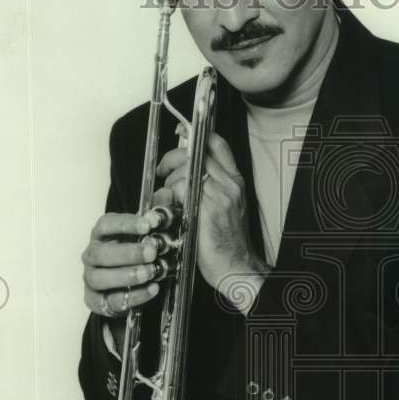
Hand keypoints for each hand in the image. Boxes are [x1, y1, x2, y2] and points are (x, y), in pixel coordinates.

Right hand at [82, 211, 160, 317]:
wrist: (123, 285)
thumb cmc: (130, 256)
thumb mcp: (139, 238)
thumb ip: (147, 227)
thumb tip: (154, 218)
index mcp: (100, 236)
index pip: (106, 225)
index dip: (125, 224)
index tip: (147, 225)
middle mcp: (92, 256)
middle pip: (101, 254)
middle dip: (128, 253)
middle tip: (151, 253)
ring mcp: (91, 279)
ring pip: (100, 278)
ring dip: (126, 275)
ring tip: (149, 272)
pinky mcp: (95, 300)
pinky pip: (110, 301)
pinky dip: (134, 296)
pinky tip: (152, 289)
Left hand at [156, 127, 269, 311]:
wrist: (236, 266)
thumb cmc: (227, 242)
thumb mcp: (225, 208)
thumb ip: (209, 188)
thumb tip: (185, 175)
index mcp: (235, 182)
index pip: (218, 145)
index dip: (197, 135)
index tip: (182, 133)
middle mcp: (230, 184)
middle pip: (196, 153)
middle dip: (172, 159)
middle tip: (162, 171)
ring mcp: (219, 195)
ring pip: (186, 170)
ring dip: (169, 181)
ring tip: (166, 198)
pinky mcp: (207, 209)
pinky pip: (181, 189)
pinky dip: (169, 195)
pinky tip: (169, 208)